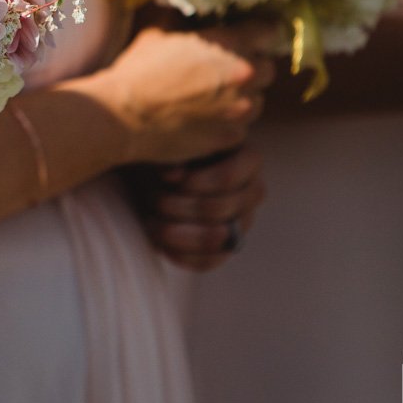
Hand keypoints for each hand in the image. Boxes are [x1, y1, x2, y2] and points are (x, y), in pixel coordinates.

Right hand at [93, 21, 277, 165]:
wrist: (121, 116)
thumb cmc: (137, 71)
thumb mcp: (158, 32)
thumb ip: (181, 18)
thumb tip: (183, 5)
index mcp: (230, 44)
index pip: (269, 31)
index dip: (260, 33)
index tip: (252, 36)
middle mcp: (243, 76)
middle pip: (268, 69)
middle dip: (250, 68)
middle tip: (226, 71)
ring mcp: (239, 111)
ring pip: (257, 102)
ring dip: (242, 98)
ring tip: (214, 99)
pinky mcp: (229, 137)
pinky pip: (240, 129)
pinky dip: (228, 124)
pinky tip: (204, 120)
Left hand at [126, 147, 265, 271]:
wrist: (154, 170)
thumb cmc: (166, 148)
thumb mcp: (170, 141)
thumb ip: (176, 150)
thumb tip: (174, 174)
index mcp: (247, 158)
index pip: (228, 179)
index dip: (195, 182)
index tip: (166, 178)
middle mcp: (252, 191)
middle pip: (219, 209)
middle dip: (177, 206)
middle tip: (152, 199)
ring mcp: (242, 221)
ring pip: (215, 238)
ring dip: (175, 231)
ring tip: (150, 220)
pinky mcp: (225, 246)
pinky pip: (210, 261)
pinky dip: (181, 255)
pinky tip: (160, 243)